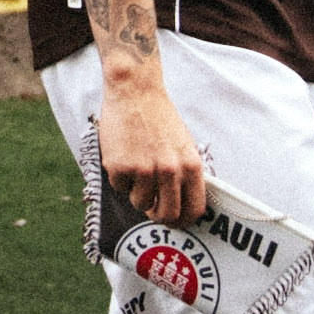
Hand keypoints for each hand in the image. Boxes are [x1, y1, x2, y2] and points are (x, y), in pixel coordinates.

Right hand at [96, 70, 202, 223]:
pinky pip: (119, 187)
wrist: (134, 92)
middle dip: (157, 216)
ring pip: (139, 203)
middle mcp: (170, 171)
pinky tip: (122, 155)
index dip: (184, 221)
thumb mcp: (184, 145)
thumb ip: (185, 174)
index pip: (194, 209)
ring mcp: (144, 170)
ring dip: (135, 192)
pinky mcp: (121, 167)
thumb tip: (181, 203)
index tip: (175, 221)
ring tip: (135, 168)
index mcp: (190, 166)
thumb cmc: (159, 117)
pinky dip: (119, 177)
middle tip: (150, 209)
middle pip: (166, 215)